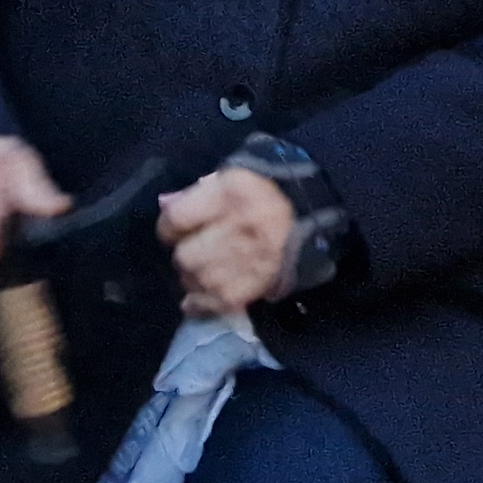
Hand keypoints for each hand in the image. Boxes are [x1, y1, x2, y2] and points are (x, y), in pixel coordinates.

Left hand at [161, 166, 296, 318]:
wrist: (317, 215)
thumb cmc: (268, 190)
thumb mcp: (232, 178)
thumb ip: (196, 192)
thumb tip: (164, 205)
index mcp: (232, 193)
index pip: (176, 219)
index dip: (170, 228)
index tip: (177, 230)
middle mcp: (240, 227)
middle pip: (185, 256)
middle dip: (185, 254)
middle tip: (197, 249)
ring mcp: (249, 262)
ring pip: (196, 281)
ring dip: (193, 278)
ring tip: (205, 269)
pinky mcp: (255, 288)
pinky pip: (214, 303)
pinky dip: (200, 303)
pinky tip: (195, 300)